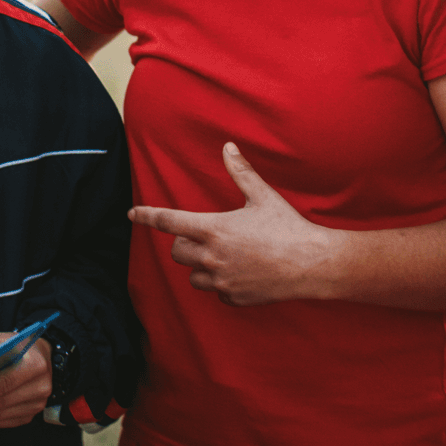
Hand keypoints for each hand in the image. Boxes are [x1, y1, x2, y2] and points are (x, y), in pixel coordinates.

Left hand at [128, 142, 336, 305]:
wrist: (312, 264)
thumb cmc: (287, 227)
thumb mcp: (262, 196)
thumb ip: (240, 172)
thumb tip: (228, 146)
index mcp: (214, 229)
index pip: (169, 221)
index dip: (147, 216)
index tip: (132, 214)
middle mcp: (212, 257)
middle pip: (177, 252)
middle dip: (185, 243)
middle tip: (206, 236)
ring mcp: (221, 281)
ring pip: (192, 276)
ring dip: (200, 266)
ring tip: (225, 255)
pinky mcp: (233, 298)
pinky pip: (215, 292)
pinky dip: (221, 283)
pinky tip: (241, 272)